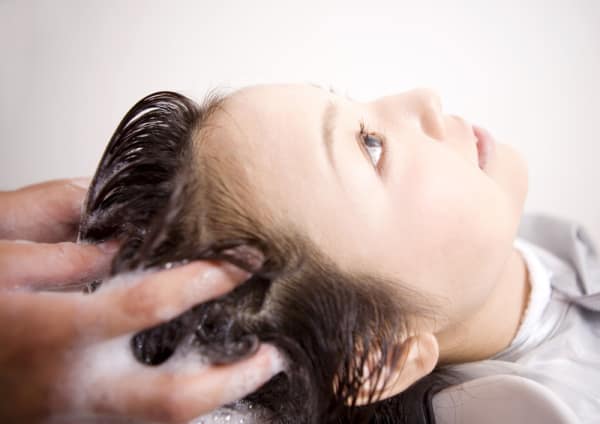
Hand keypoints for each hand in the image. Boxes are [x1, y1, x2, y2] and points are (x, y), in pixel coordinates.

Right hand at [0, 179, 282, 422]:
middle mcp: (77, 388)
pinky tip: (196, 382)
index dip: (206, 279)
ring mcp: (77, 417)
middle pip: (176, 400)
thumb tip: (121, 247)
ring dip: (212, 399)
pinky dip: (176, 406)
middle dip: (234, 380)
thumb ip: (64, 255)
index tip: (242, 262)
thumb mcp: (1, 265)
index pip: (153, 304)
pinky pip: (139, 423)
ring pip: (164, 423)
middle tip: (272, 356)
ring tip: (249, 372)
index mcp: (60, 336)